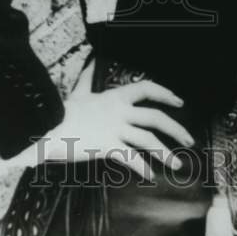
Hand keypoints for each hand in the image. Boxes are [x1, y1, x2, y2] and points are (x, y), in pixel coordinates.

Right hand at [39, 59, 193, 180]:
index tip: (179, 102)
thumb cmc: (63, 112)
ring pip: (148, 140)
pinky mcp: (106, 145)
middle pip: (155, 117)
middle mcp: (119, 111)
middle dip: (176, 129)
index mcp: (115, 97)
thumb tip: (90, 59)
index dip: (165, 93)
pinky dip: (143, 168)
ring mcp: (114, 128)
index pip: (146, 88)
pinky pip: (130, 158)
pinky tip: (151, 177)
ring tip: (177, 165)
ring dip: (165, 153)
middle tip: (189, 140)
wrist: (47, 125)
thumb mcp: (78, 92)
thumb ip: (87, 78)